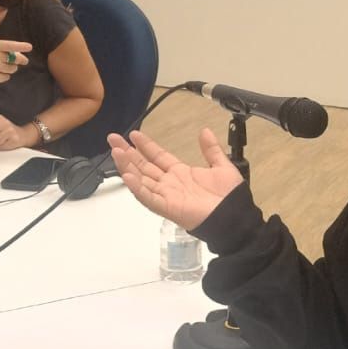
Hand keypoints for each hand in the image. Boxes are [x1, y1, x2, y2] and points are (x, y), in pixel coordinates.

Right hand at [0, 40, 31, 86]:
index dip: (20, 46)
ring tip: (2, 66)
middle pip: (15, 59)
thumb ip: (6, 50)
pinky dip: (5, 76)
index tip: (29, 47)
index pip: (9, 45)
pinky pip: (7, 77)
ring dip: (11, 68)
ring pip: (13, 69)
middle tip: (24, 61)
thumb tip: (21, 56)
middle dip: (21, 60)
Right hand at [108, 128, 243, 230]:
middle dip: (128, 152)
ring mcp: (166, 195)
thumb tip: (205, 131)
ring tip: (116, 152)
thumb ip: (211, 149)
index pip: (158, 156)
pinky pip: (149, 198)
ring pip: (142, 179)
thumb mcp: (221, 166)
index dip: (145, 145)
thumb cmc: (229, 196)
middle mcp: (169, 183)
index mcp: (180, 173)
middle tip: (113, 139)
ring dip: (127, 166)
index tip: (133, 134)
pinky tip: (128, 176)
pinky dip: (137, 188)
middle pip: (144, 166)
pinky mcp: (167, 208)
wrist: (234, 217)